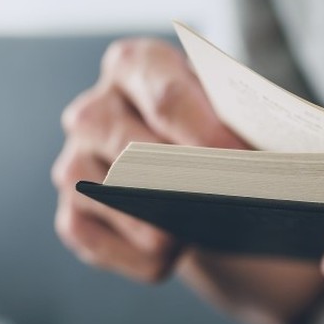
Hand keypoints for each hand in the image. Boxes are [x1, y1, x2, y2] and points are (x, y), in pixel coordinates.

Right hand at [52, 38, 246, 282]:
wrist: (203, 185)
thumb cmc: (222, 141)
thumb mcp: (237, 120)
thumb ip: (240, 127)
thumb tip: (251, 160)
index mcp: (137, 66)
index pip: (166, 98)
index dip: (207, 135)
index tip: (241, 163)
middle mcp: (94, 110)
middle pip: (134, 149)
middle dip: (186, 182)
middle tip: (227, 203)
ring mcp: (74, 163)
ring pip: (114, 200)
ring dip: (163, 224)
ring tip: (201, 229)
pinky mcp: (71, 216)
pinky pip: (101, 243)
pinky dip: (144, 257)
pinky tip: (174, 253)